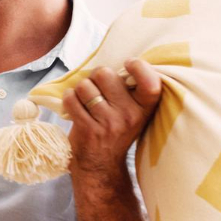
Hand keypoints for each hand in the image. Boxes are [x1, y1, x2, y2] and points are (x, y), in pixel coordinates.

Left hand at [62, 59, 162, 174]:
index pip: (151, 83)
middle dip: (96, 77)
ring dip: (81, 90)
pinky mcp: (88, 130)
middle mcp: (130, 116)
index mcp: (145, 108)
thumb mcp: (132, 111)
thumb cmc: (114, 129)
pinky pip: (71, 99)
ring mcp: (109, 124)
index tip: (129, 63)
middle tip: (98, 90)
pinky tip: (75, 107)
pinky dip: (69, 99)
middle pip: (105, 74)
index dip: (139, 67)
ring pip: (85, 86)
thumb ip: (128, 88)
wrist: (101, 166)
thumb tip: (112, 54)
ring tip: (87, 102)